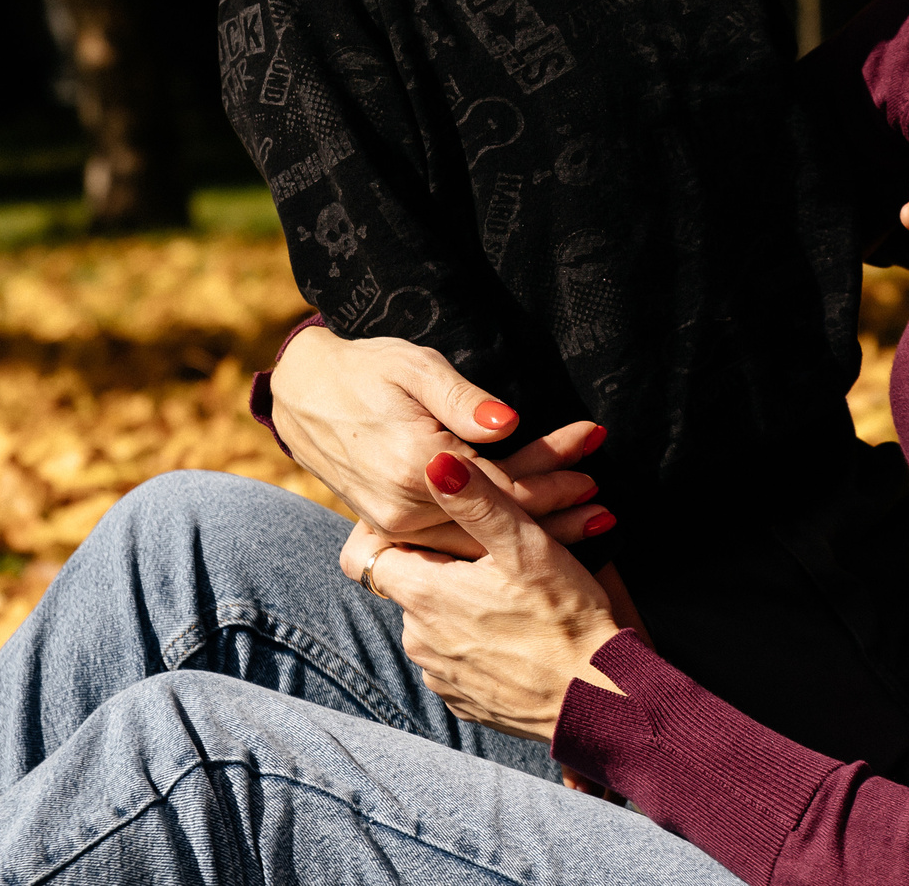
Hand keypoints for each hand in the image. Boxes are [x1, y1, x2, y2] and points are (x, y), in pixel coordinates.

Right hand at [271, 326, 604, 555]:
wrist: (305, 393)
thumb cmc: (366, 370)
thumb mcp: (416, 368)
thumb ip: (463, 401)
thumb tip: (511, 424)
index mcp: (413, 467)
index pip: (500, 484)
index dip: (550, 472)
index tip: (592, 457)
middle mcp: (403, 508)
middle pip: (494, 520)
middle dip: (554, 507)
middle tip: (603, 499)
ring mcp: (394, 525)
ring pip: (477, 538)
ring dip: (534, 530)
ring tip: (588, 519)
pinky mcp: (390, 528)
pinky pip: (454, 540)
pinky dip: (496, 536)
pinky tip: (534, 534)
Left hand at [347, 452, 624, 743]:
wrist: (598, 700)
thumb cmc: (565, 617)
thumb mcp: (525, 546)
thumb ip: (476, 499)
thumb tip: (435, 462)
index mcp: (425, 595)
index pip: (370, 553)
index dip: (399, 533)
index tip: (434, 526)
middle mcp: (418, 640)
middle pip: (409, 587)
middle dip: (441, 568)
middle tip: (491, 557)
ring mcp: (439, 677)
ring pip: (432, 624)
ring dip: (459, 608)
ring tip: (510, 597)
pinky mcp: (463, 702)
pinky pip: (455, 661)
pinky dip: (475, 645)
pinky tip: (515, 635)